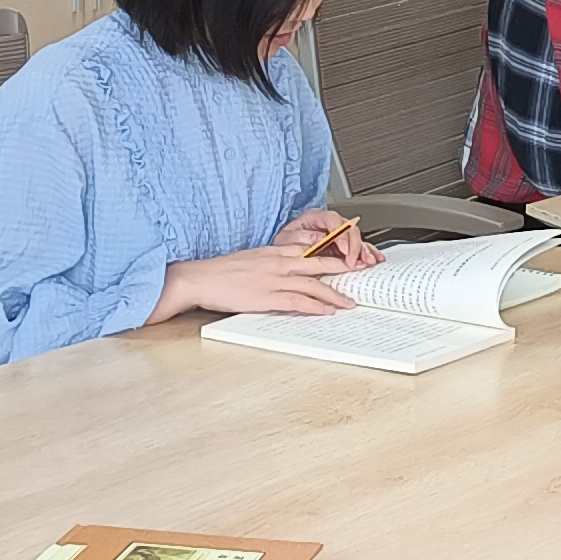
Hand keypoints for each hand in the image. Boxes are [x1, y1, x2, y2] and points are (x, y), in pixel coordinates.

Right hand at [158, 244, 364, 318]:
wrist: (200, 278)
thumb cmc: (221, 271)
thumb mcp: (250, 260)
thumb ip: (270, 263)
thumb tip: (284, 271)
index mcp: (274, 251)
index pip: (311, 248)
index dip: (332, 252)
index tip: (348, 256)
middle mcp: (279, 262)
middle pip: (320, 263)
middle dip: (344, 270)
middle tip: (360, 275)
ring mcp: (274, 279)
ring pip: (315, 284)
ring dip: (336, 293)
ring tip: (350, 301)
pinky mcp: (268, 297)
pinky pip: (299, 302)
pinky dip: (317, 306)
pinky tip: (328, 311)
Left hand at [281, 205, 378, 269]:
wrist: (280, 254)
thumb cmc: (282, 245)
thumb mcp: (285, 239)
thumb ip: (301, 237)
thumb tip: (319, 238)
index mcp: (315, 217)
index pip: (333, 220)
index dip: (340, 235)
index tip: (343, 249)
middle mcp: (329, 223)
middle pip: (348, 229)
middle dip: (354, 246)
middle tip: (353, 261)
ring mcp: (338, 234)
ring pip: (356, 237)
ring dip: (364, 250)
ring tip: (368, 262)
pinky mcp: (343, 245)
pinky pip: (359, 246)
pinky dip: (368, 252)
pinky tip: (375, 258)